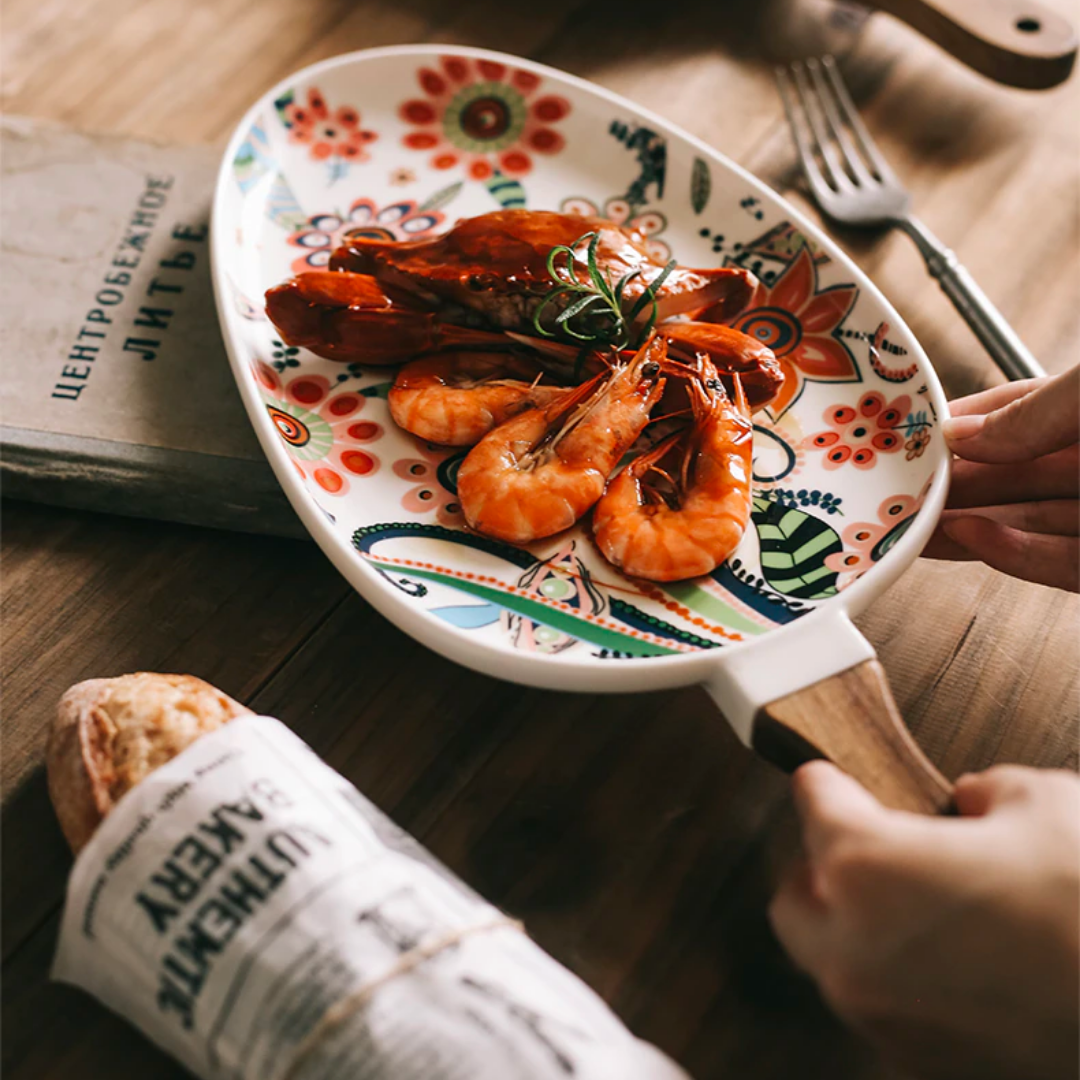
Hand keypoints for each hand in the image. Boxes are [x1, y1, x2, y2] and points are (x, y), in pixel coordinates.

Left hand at [769, 762, 1079, 1079]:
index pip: (814, 805)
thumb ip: (988, 794)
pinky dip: (899, 982)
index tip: (826, 777)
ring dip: (856, 928)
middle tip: (866, 847)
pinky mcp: (920, 1069)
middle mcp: (851, 949)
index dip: (825, 783)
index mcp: (866, 868)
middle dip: (822, 867)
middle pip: (798, 897)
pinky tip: (953, 965)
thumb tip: (973, 804)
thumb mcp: (1047, 808)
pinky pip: (883, 1011)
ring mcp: (881, 1020)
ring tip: (915, 908)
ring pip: (832, 962)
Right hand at [922, 366, 1078, 590]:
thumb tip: (959, 433)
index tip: (908, 437)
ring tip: (914, 524)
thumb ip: (1033, 410)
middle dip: (950, 485)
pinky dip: (1014, 556)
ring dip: (966, 525)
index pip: (1014, 412)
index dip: (959, 425)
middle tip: (896, 491)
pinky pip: (1062, 564)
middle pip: (1008, 475)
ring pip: (1024, 523)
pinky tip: (970, 539)